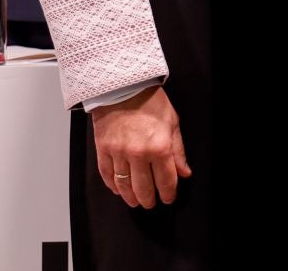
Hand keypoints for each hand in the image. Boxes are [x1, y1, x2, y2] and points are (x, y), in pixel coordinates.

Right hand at [90, 85, 191, 207]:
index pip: (166, 181)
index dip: (168, 193)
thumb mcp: (172, 122)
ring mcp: (118, 152)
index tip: (169, 197)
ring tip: (135, 201)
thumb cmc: (149, 100)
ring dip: (131, 197)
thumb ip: (178, 150)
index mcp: (159, 147)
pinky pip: (106, 174)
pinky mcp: (103, 149)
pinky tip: (118, 189)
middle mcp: (138, 153)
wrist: (123, 85)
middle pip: (144, 188)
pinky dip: (112, 185)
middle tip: (151, 203)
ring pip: (124, 186)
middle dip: (149, 199)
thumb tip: (184, 172)